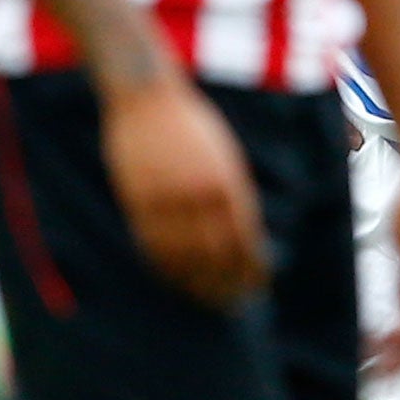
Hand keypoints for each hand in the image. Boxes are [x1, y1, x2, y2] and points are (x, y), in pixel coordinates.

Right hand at [102, 73, 268, 308]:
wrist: (148, 96)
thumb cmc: (191, 124)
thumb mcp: (224, 155)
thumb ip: (232, 193)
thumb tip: (242, 235)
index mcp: (229, 182)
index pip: (246, 240)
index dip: (253, 269)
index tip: (260, 286)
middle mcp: (201, 195)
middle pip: (217, 256)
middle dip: (228, 284)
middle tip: (234, 303)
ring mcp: (168, 199)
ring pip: (184, 257)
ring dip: (197, 284)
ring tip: (206, 299)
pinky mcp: (139, 201)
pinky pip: (153, 245)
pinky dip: (165, 267)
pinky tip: (174, 279)